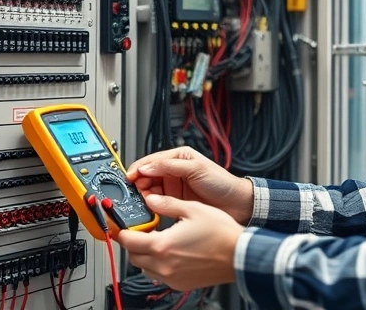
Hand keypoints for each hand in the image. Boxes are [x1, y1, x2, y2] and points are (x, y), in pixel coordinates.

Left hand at [115, 194, 244, 291]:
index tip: (121, 225)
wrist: (240, 254)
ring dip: (144, 255)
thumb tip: (151, 199)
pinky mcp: (180, 283)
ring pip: (144, 268)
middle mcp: (164, 265)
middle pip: (133, 257)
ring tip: (157, 241)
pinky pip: (159, 275)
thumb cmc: (221, 234)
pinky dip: (158, 265)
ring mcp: (171, 277)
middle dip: (133, 243)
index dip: (122, 231)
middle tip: (141, 231)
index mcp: (162, 245)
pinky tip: (171, 253)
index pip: (128, 241)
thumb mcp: (192, 209)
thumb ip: (167, 204)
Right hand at [126, 146, 253, 224]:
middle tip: (135, 190)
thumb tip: (147, 167)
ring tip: (143, 199)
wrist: (236, 204)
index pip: (151, 161)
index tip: (130, 177)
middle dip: (139, 183)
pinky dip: (152, 205)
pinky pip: (157, 203)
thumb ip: (170, 167)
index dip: (139, 168)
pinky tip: (151, 207)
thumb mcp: (196, 169)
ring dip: (144, 194)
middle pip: (147, 176)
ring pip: (150, 190)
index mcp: (178, 158)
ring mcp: (173, 188)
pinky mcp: (175, 202)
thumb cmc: (222, 183)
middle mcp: (173, 172)